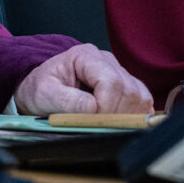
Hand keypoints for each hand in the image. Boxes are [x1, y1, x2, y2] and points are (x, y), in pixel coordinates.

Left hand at [13, 44, 152, 115]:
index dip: (106, 105)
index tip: (93, 120)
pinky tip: (115, 123)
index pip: (111, 81)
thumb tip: (92, 108)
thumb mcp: (44, 93)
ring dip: (127, 116)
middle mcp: (107, 61)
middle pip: (129, 90)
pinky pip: (142, 103)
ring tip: (104, 125)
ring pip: (140, 97)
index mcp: (85, 56)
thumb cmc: (40, 88)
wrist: (41, 88)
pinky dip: (133, 116)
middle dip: (116, 114)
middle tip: (98, 127)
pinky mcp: (126, 88)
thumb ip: (67, 100)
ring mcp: (119, 73)